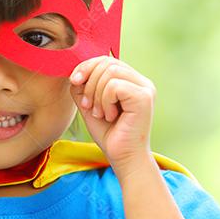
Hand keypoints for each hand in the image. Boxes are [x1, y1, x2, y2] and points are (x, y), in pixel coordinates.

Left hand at [69, 56, 155, 172]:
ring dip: (96, 94)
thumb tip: (75, 71)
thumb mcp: (90, 105)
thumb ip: (83, 87)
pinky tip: (110, 116)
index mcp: (130, 81)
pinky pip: (114, 86)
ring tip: (100, 113)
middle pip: (107, 62)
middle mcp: (141, 82)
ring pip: (110, 72)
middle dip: (89, 82)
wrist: (123, 158)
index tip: (74, 81)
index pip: (106, 60)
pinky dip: (105, 101)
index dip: (87, 66)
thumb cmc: (109, 134)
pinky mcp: (144, 97)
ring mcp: (145, 88)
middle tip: (88, 106)